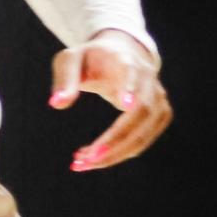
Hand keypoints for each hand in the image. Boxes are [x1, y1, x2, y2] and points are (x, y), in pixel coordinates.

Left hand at [49, 29, 169, 170]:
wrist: (119, 54)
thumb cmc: (89, 59)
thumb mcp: (70, 61)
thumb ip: (64, 80)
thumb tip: (57, 104)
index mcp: (126, 61)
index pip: (132, 73)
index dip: (130, 87)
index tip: (125, 104)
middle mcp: (148, 81)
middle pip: (140, 112)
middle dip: (114, 140)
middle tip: (84, 160)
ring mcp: (158, 99)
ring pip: (143, 134)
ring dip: (115, 154)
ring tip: (82, 163)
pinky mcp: (159, 115)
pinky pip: (142, 140)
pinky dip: (120, 153)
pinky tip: (94, 157)